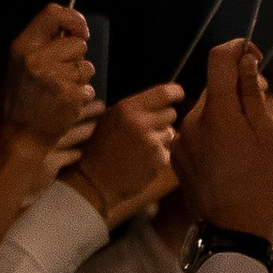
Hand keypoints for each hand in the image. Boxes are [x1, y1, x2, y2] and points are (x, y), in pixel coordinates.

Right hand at [1, 4, 97, 146]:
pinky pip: (90, 89)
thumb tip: (76, 31)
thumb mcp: (22, 64)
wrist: (19, 135)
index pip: (53, 13)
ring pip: (87, 67)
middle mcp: (37, 59)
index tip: (82, 32)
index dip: (73, 19)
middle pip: (78, 44)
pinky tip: (64, 106)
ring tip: (60, 92)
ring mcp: (54, 77)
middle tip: (61, 76)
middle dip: (78, 59)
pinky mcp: (69, 95)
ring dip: (81, 81)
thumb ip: (44, 45)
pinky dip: (82, 98)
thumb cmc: (24, 99)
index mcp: (23, 46)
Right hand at [68, 83, 181, 226]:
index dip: (175, 93)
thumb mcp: (110, 118)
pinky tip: (143, 159)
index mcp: (128, 108)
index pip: (165, 93)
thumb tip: (161, 100)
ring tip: (142, 146)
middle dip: (164, 119)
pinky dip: (159, 154)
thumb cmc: (100, 147)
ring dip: (162, 137)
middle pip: (171, 113)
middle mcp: (142, 122)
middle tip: (150, 128)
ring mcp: (152, 143)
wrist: (95, 180)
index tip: (178, 95)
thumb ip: (135, 108)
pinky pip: (168, 150)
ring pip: (171, 132)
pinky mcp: (159, 160)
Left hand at [173, 41, 272, 238]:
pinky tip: (230, 157)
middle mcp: (192, 119)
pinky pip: (197, 131)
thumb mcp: (269, 136)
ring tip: (247, 143)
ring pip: (207, 110)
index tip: (253, 56)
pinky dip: (214, 133)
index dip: (237, 49)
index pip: (219, 58)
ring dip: (226, 114)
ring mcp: (181, 138)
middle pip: (214, 86)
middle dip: (237, 89)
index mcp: (218, 111)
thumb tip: (246, 63)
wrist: (234, 228)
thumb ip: (253, 96)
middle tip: (261, 110)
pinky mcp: (177, 154)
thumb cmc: (260, 183)